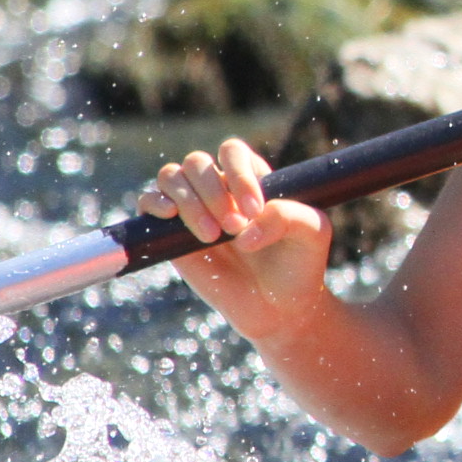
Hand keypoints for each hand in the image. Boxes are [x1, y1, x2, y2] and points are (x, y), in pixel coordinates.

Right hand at [141, 138, 334, 343]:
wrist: (278, 308)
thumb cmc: (298, 264)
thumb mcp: (312, 234)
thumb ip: (289, 217)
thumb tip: (245, 231)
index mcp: (251, 177)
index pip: (231, 152)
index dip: (238, 175)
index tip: (255, 211)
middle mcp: (218, 188)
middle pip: (197, 163)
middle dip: (213, 193)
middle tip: (234, 228)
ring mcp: (192, 208)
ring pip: (171, 176)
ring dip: (188, 201)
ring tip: (211, 235)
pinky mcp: (169, 234)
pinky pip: (149, 202)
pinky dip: (154, 203)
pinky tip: (171, 217)